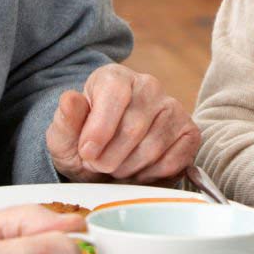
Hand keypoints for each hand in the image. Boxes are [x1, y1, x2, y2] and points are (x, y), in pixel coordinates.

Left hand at [46, 63, 200, 182]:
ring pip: (153, 148)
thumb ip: (65, 120)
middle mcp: (148, 86)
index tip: (87, 153)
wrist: (106, 157)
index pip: (114, 96)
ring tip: (116, 167)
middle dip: (110, 158)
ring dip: (128, 169)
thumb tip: (70, 99)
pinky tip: (138, 171)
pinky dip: (151, 176)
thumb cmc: (85, 143)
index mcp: (115, 77)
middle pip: (133, 128)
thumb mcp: (64, 136)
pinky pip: (173, 162)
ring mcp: (172, 108)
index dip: (100, 130)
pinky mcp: (189, 132)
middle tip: (98, 165)